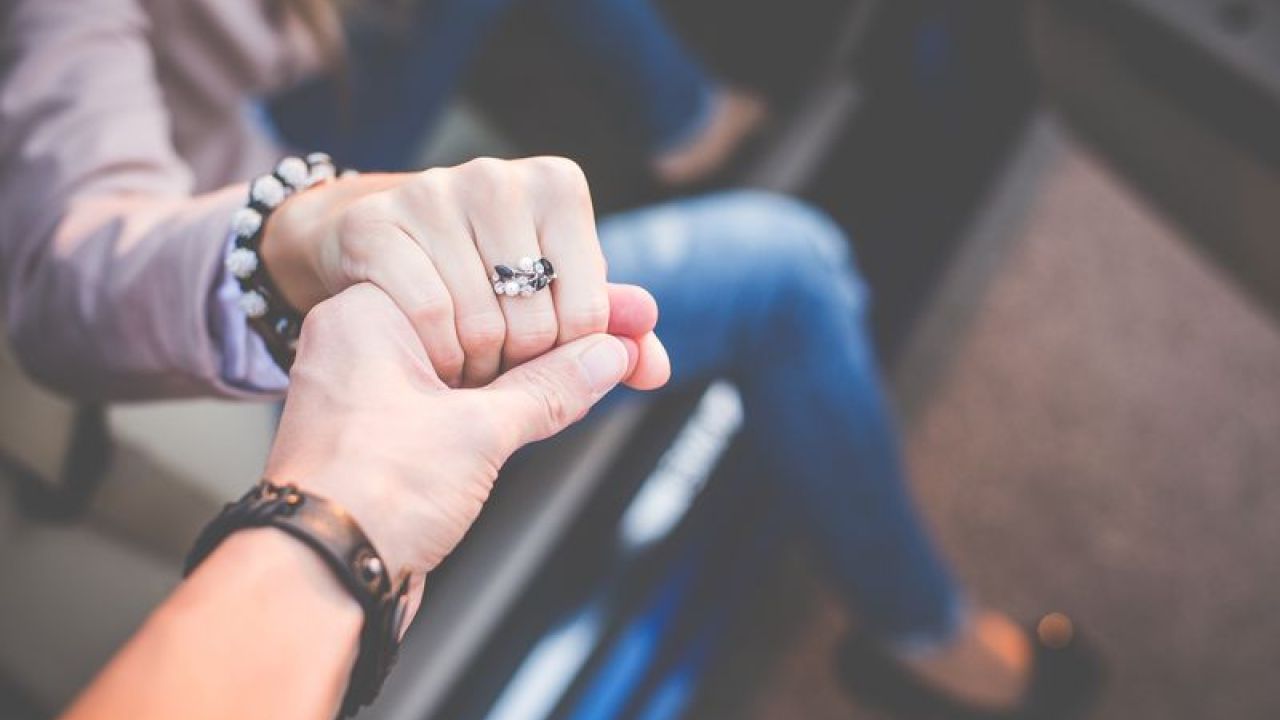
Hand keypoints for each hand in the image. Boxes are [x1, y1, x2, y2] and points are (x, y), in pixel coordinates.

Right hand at [261, 156, 667, 389]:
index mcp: (556, 185)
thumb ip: (610, 327)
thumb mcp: (555, 289)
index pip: (589, 314)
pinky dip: (433, 354)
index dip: (566, 357)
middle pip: (536, 325)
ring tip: (466, 360)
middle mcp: (497, 177)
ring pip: (481, 327)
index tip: (541, 354)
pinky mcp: (375, 223)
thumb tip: (653, 367)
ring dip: (474, 368)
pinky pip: (427, 317)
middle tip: (499, 365)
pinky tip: (429, 352)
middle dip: (519, 367)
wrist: (377, 239)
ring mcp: (431, 193)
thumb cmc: (484, 267)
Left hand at [264, 283, 664, 618]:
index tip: (622, 311)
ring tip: (618, 361)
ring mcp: (381, 393)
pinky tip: (570, 395)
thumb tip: (608, 355)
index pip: (485, 281)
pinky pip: (467, 404)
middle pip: (492, 321)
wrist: (317, 580)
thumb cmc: (366, 495)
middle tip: (634, 335)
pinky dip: (516, 403)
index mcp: (373, 311)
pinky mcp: (396, 438)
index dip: (561, 295)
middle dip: (567, 333)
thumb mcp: (478, 431)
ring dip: (549, 370)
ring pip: (484, 366)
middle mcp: (371, 344)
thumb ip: (550, 387)